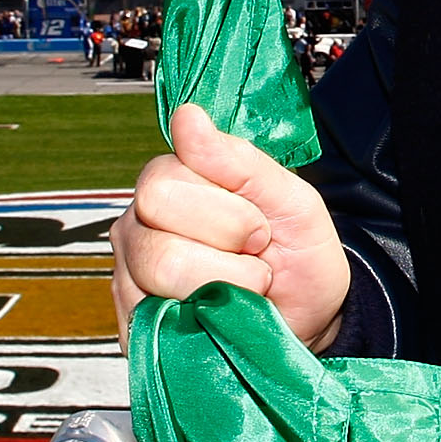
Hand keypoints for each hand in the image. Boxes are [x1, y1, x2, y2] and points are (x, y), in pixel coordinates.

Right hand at [110, 103, 351, 350]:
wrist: (311, 323)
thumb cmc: (298, 255)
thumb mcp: (291, 201)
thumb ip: (239, 161)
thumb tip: (186, 116)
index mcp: (172, 182)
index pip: (164, 181)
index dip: (228, 212)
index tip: (261, 228)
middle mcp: (139, 225)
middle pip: (154, 225)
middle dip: (226, 249)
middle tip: (252, 256)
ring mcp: (129, 276)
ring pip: (157, 272)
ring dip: (224, 286)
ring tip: (242, 288)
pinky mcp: (132, 325)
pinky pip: (155, 321)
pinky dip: (205, 321)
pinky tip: (218, 316)